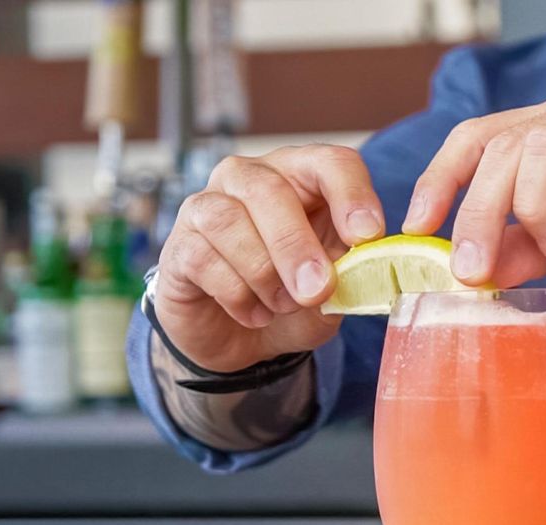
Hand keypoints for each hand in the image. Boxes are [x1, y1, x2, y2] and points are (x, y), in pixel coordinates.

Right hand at [156, 145, 384, 371]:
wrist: (244, 342)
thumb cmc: (295, 299)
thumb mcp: (335, 290)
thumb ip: (350, 272)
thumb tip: (360, 263)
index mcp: (302, 178)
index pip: (330, 162)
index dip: (352, 194)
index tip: (366, 235)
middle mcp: (250, 179)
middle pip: (270, 189)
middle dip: (297, 245)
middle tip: (317, 290)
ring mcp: (207, 206)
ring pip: (228, 221)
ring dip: (264, 273)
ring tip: (284, 305)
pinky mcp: (179, 245)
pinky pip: (203, 258)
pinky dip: (236, 295)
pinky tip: (255, 313)